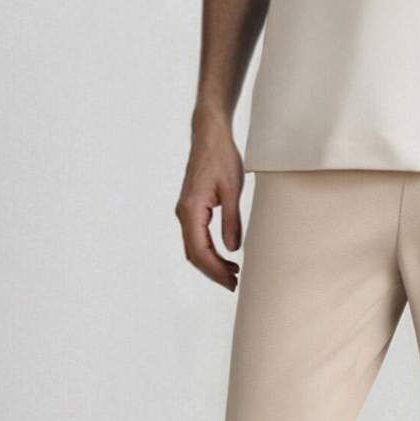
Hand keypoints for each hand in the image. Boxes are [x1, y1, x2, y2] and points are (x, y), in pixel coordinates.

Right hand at [176, 112, 244, 290]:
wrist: (209, 136)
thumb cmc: (222, 158)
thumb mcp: (233, 190)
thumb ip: (232, 220)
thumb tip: (233, 249)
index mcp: (191, 210)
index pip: (199, 251)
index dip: (215, 270)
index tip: (233, 281)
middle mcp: (183, 213)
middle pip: (194, 254)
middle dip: (213, 272)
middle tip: (235, 284)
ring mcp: (185, 211)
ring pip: (194, 248)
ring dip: (211, 263)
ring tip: (234, 273)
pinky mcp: (192, 208)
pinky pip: (196, 237)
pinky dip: (209, 251)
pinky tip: (226, 256)